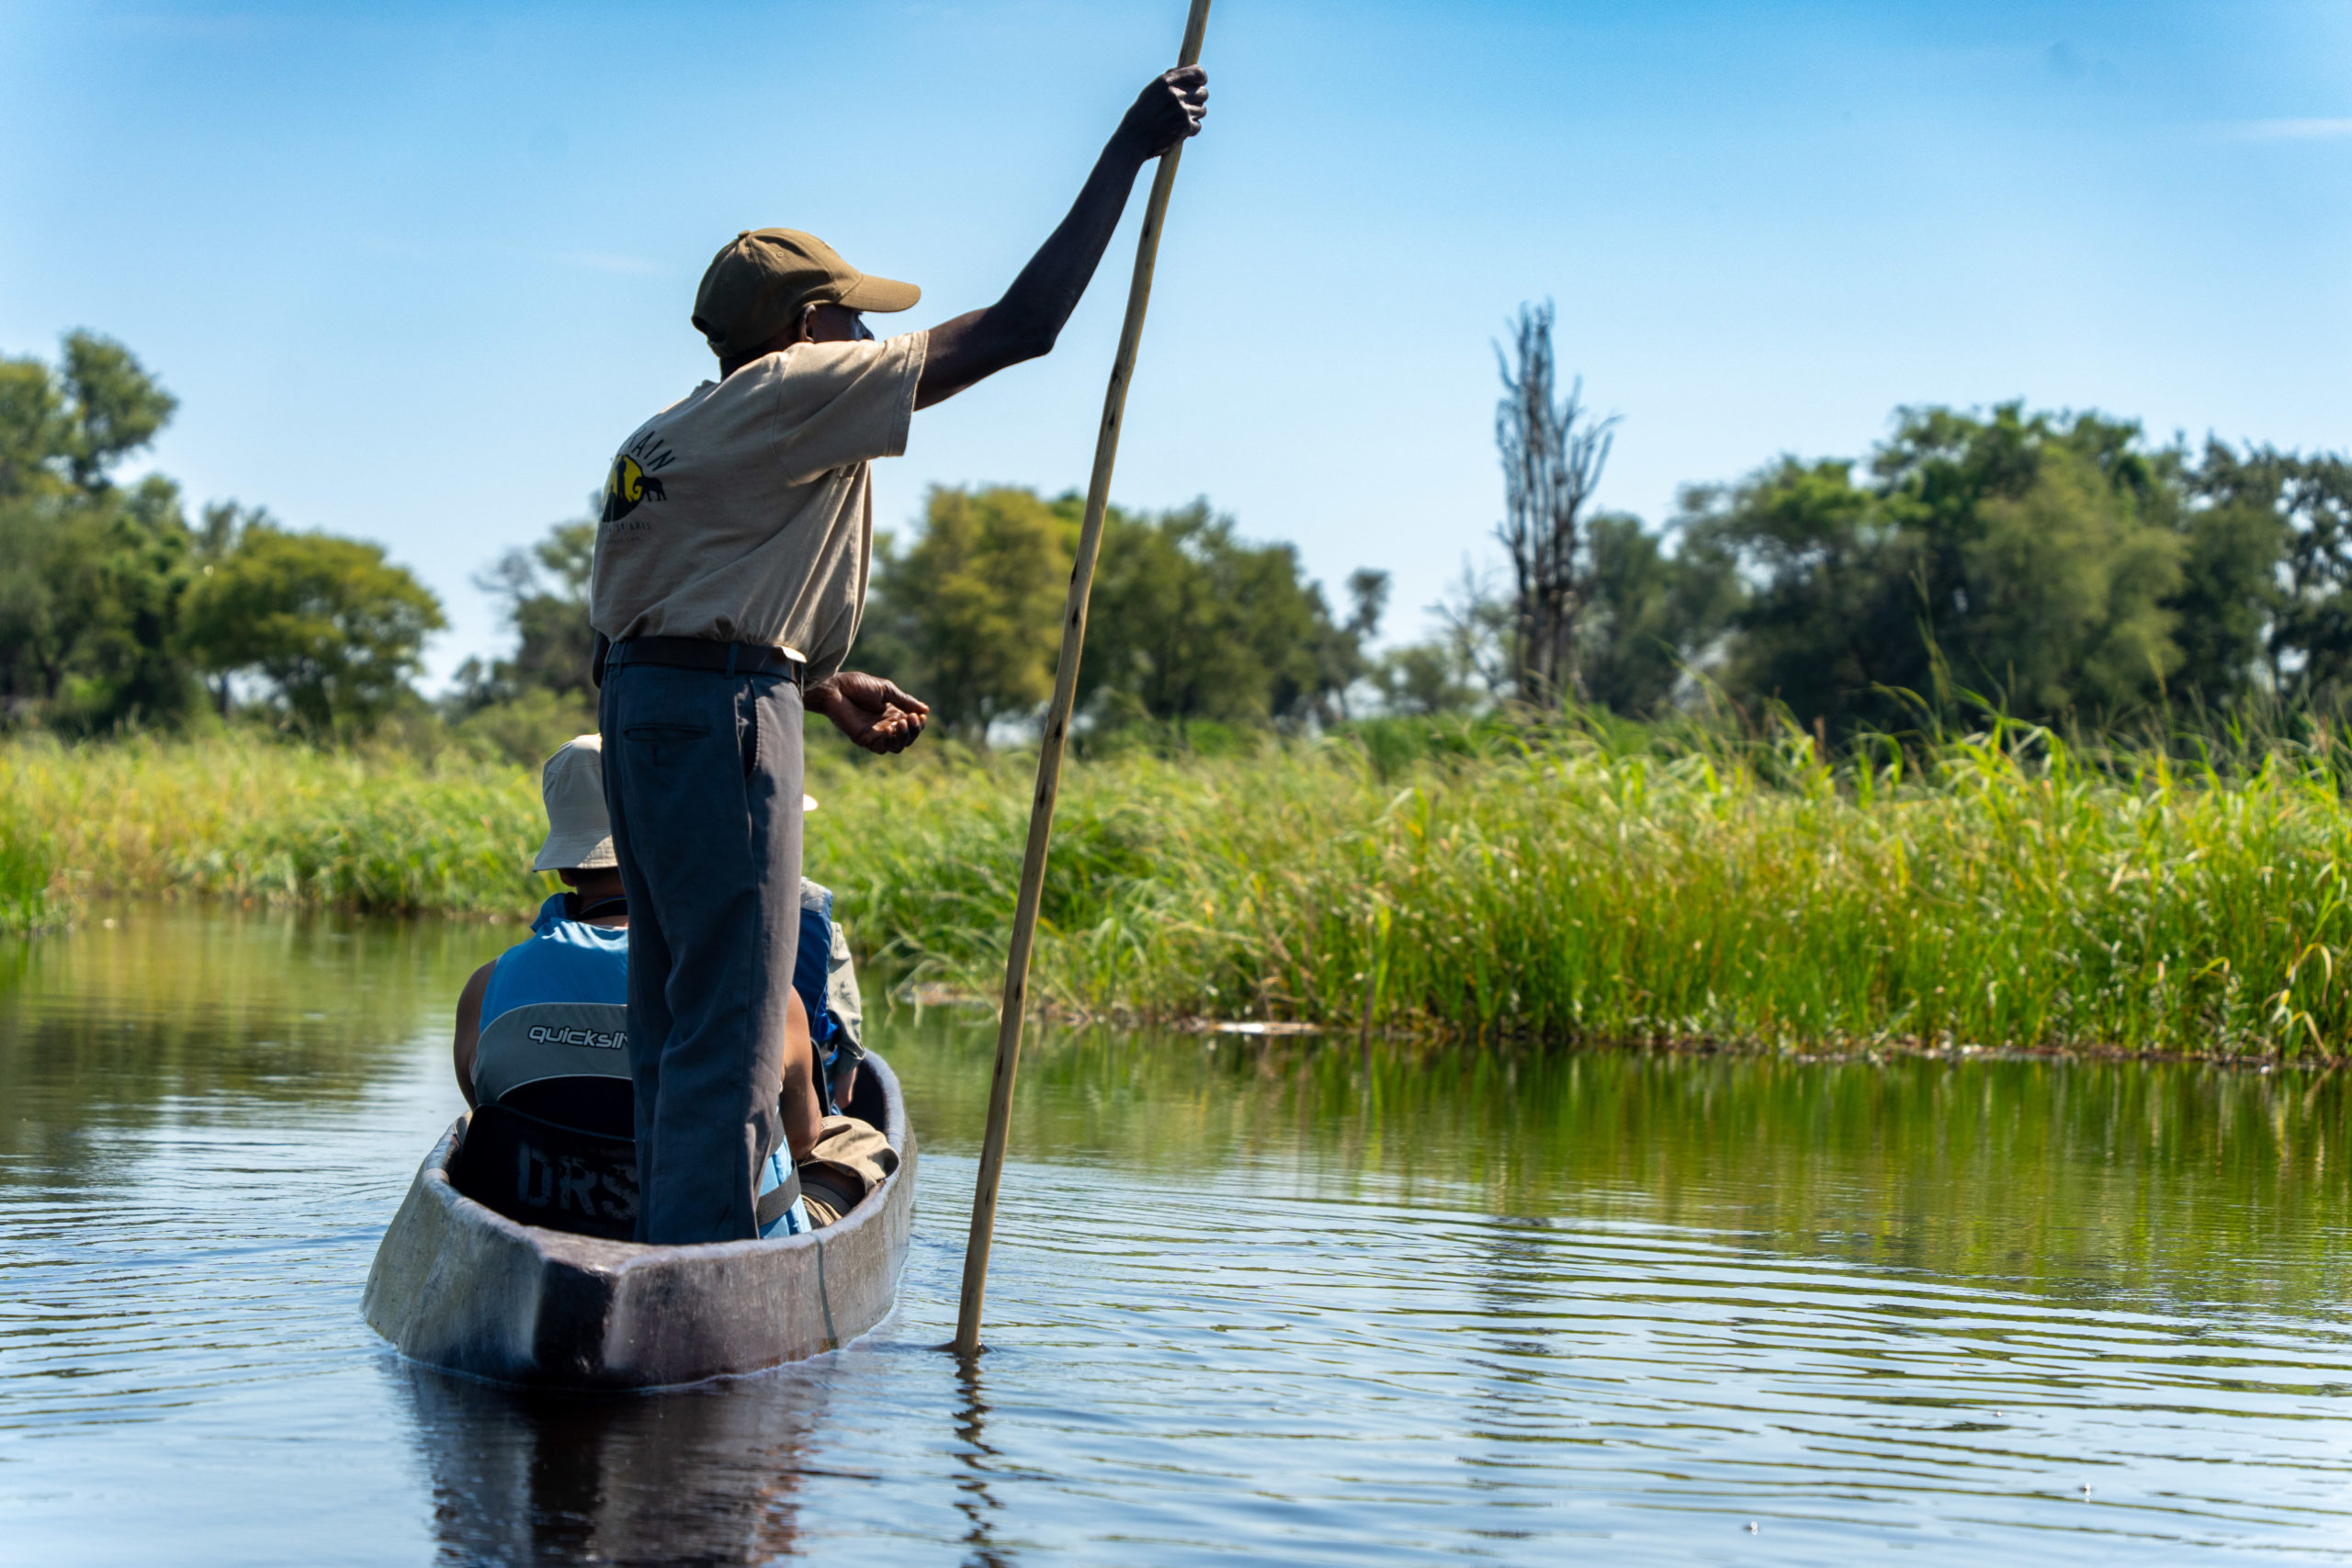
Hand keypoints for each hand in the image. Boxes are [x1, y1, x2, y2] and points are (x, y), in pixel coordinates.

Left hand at [811, 671, 929, 754]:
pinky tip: (891, 729)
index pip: (912, 724)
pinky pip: (883, 748)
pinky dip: (891, 741)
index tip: (920, 715)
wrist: (835, 689)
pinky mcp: (865, 739)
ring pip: (898, 746)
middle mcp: (886, 725)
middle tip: (911, 718)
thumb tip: (926, 710)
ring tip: (902, 723)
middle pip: (908, 737)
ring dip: (904, 737)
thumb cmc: (858, 686)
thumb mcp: (886, 690)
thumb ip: (904, 701)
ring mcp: (876, 734)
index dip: (919, 722)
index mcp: (892, 712)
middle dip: (914, 730)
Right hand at [1113, 66, 1207, 161]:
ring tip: (1177, 119)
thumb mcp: (1152, 91)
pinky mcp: (1185, 127)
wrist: (1134, 139)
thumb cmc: (1141, 115)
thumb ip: (1170, 82)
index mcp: (1166, 82)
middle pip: (1203, 93)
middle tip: (1185, 106)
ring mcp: (1181, 111)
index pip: (1198, 73)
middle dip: (1197, 99)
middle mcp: (1175, 94)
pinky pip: (1197, 126)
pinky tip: (1176, 130)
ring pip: (1202, 110)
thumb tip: (1189, 75)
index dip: (1201, 78)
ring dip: (1193, 115)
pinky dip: (1189, 129)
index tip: (1199, 83)